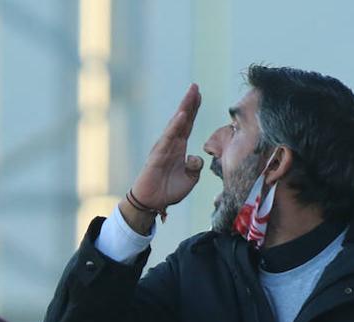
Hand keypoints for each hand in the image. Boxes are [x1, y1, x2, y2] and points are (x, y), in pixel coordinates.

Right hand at [120, 84, 203, 232]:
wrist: (153, 202)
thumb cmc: (169, 190)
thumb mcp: (191, 179)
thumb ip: (196, 167)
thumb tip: (196, 157)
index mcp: (179, 147)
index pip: (188, 124)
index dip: (194, 110)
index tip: (200, 94)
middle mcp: (171, 143)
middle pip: (182, 119)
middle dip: (189, 102)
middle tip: (195, 86)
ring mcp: (164, 147)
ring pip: (175, 124)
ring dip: (184, 108)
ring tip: (191, 93)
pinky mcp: (157, 155)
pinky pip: (168, 138)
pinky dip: (175, 126)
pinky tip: (182, 115)